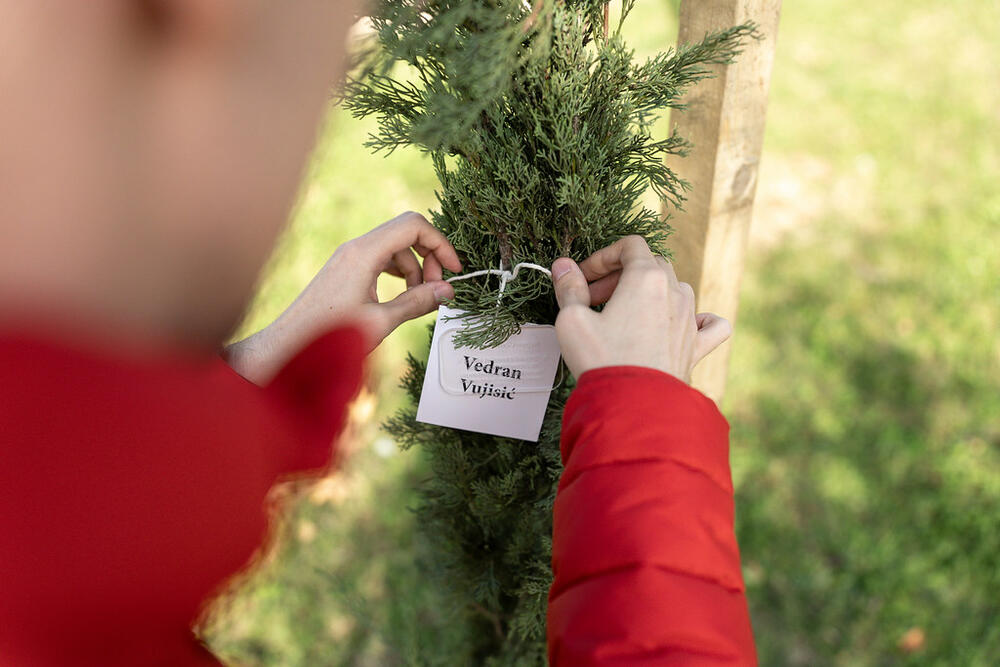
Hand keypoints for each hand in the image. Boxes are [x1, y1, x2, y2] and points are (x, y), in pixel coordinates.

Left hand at [227, 211, 460, 383]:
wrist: (289, 345)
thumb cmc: (330, 337)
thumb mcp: (381, 322)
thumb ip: (417, 303)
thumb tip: (447, 291)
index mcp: (364, 253)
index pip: (414, 226)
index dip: (441, 244)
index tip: (454, 271)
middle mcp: (356, 247)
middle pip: (406, 231)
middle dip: (429, 255)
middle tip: (437, 287)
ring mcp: (349, 256)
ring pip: (395, 246)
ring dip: (415, 267)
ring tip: (419, 298)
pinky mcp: (346, 268)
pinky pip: (381, 257)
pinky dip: (399, 271)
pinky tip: (402, 295)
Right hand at [550, 236, 730, 382]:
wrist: (633, 405)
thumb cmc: (603, 360)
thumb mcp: (572, 319)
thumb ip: (568, 287)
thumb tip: (563, 266)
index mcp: (646, 278)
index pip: (629, 246)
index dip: (602, 257)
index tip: (583, 277)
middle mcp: (675, 293)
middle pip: (651, 265)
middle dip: (620, 276)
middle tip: (594, 299)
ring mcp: (690, 320)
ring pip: (677, 288)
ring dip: (650, 293)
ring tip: (625, 315)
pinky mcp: (697, 347)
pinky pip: (711, 325)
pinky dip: (700, 319)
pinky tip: (688, 324)